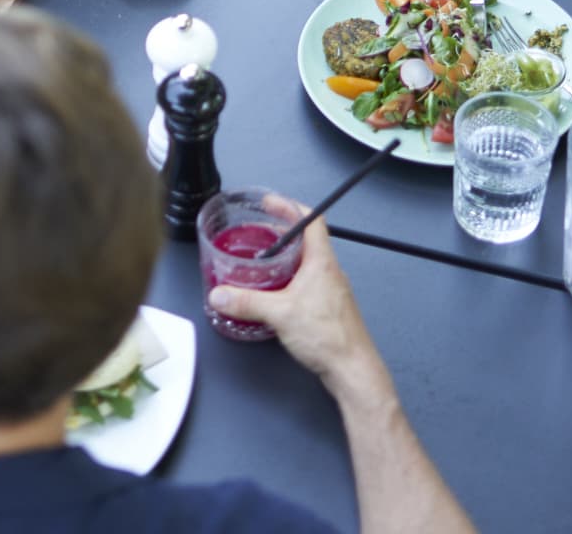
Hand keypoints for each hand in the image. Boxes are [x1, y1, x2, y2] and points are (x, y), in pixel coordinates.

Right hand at [207, 196, 387, 395]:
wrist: (352, 369)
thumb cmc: (328, 337)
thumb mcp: (279, 314)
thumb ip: (245, 302)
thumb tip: (219, 295)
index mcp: (321, 262)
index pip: (311, 220)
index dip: (290, 207)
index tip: (270, 203)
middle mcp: (329, 272)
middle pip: (307, 240)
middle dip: (281, 232)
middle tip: (258, 231)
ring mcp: (330, 290)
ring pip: (307, 263)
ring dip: (285, 257)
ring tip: (261, 260)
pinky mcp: (328, 308)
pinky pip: (307, 282)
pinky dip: (289, 278)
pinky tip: (274, 293)